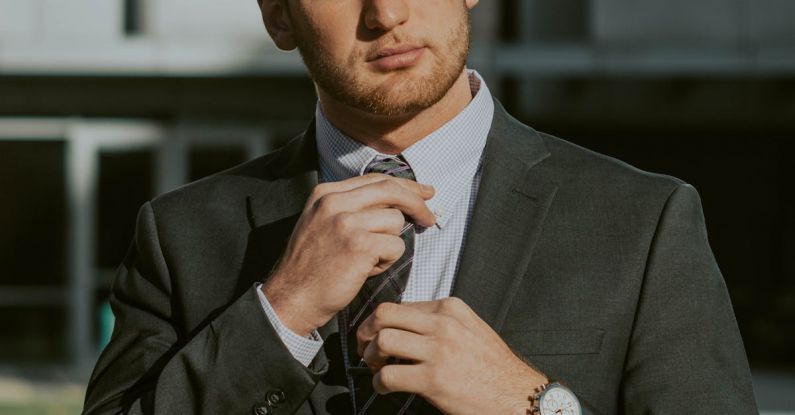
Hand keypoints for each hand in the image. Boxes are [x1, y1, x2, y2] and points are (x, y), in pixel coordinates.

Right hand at [262, 173, 435, 335]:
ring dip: (391, 243)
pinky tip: (367, 269)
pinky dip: (388, 261)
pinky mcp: (359, 245)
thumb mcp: (321, 223)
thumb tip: (396, 201)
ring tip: (369, 259)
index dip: (405, 186)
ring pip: (396, 221)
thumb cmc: (311, 267)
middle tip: (429, 217)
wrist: (292, 297)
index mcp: (326, 193)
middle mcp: (335, 202)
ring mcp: (346, 222)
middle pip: (391, 190)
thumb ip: (351, 207)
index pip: (376, 179)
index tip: (424, 192)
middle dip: (417, 203)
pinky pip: (396, 246)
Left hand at [356, 298, 547, 414]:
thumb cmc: (493, 366)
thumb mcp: (470, 328)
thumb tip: (406, 325)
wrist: (517, 394)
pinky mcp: (433, 379)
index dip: (380, 321)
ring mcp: (438, 351)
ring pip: (383, 340)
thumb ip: (441, 322)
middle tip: (366, 347)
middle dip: (366, 332)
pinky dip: (379, 383)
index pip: (400, 305)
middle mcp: (443, 325)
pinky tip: (385, 387)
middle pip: (384, 315)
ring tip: (377, 367)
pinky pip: (389, 375)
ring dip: (371, 356)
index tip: (376, 334)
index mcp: (450, 309)